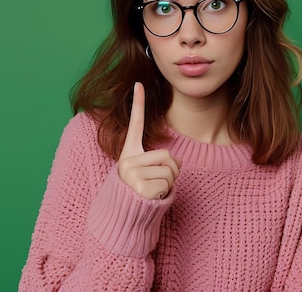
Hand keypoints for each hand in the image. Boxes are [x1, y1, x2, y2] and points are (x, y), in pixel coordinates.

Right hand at [118, 82, 180, 198]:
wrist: (124, 218)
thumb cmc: (139, 194)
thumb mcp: (146, 173)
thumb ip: (160, 161)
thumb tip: (178, 162)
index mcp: (129, 154)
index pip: (134, 124)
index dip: (137, 103)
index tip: (139, 83)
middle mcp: (128, 160)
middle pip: (168, 155)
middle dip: (170, 171)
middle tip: (154, 184)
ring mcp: (132, 173)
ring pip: (171, 171)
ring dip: (169, 184)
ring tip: (152, 192)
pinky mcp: (140, 187)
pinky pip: (168, 184)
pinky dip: (166, 193)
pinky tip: (152, 198)